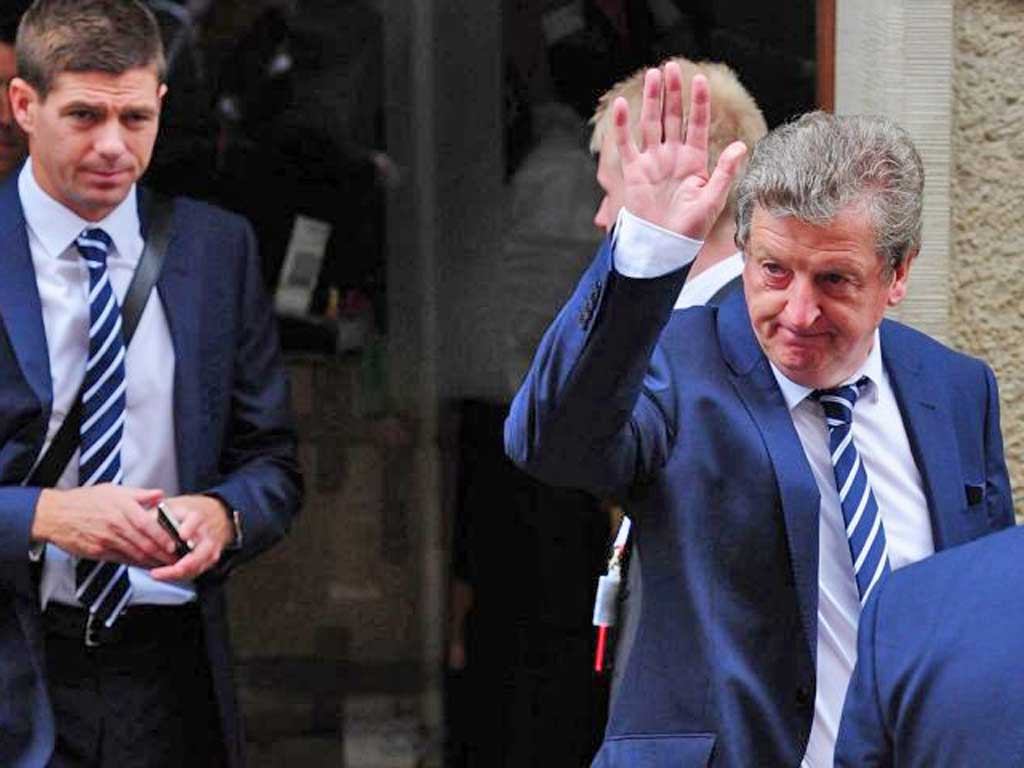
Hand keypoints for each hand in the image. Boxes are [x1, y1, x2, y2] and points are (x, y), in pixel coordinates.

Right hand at [32, 485, 175, 566]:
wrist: (56, 514)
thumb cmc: (85, 500)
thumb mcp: (114, 490)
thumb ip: (140, 494)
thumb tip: (160, 495)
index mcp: (123, 508)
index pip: (148, 525)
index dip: (163, 537)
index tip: (174, 544)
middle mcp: (116, 525)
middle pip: (144, 544)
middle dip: (162, 555)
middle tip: (175, 559)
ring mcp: (106, 540)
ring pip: (134, 554)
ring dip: (151, 562)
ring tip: (165, 565)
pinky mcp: (98, 552)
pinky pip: (121, 560)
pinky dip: (135, 564)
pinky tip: (145, 565)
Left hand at [149, 495, 233, 581]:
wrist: (217, 513)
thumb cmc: (190, 511)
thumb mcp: (173, 505)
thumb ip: (156, 514)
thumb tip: (139, 524)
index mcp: (198, 516)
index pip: (196, 520)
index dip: (189, 527)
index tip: (182, 535)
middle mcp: (207, 534)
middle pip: (199, 553)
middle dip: (180, 565)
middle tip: (157, 572)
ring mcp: (211, 548)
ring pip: (198, 565)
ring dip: (177, 574)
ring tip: (157, 574)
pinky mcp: (211, 558)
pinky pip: (197, 571)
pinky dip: (181, 575)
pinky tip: (166, 575)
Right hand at [614, 62, 747, 238]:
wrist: (664, 246)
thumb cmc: (690, 228)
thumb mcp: (713, 199)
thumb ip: (725, 172)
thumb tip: (742, 146)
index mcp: (695, 161)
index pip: (698, 124)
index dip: (699, 103)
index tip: (701, 80)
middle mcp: (673, 157)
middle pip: (673, 118)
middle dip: (673, 92)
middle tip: (672, 66)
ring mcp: (652, 162)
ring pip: (651, 124)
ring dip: (652, 100)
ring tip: (653, 75)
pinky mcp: (634, 172)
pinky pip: (626, 144)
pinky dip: (622, 125)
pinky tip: (622, 105)